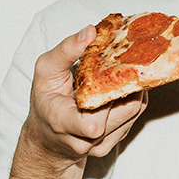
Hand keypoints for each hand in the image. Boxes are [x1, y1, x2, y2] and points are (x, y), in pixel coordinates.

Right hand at [18, 26, 147, 167]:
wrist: (46, 138)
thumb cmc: (44, 102)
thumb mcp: (45, 71)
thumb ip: (65, 51)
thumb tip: (90, 32)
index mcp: (63, 123)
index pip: (95, 122)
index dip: (113, 95)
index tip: (114, 68)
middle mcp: (85, 140)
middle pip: (125, 110)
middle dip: (129, 81)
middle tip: (129, 59)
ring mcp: (100, 146)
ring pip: (134, 112)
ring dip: (134, 88)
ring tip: (125, 69)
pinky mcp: (112, 144)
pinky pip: (133, 117)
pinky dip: (131, 98)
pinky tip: (121, 85)